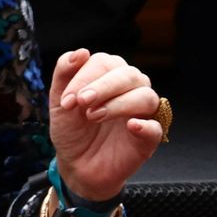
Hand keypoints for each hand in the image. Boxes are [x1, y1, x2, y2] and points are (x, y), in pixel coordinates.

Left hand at [48, 49, 161, 200]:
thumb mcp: (60, 102)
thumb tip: (80, 52)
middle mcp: (129, 90)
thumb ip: (64, 74)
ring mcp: (141, 113)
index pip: (105, 62)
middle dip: (103, 86)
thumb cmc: (71, 130)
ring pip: (146, 96)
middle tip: (82, 102)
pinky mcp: (148, 137)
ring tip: (94, 116)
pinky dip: (146, 125)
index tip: (66, 100)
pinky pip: (157, 127)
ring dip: (118, 103)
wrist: (76, 165)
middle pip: (129, 74)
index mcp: (108, 77)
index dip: (84, 76)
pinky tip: (130, 126)